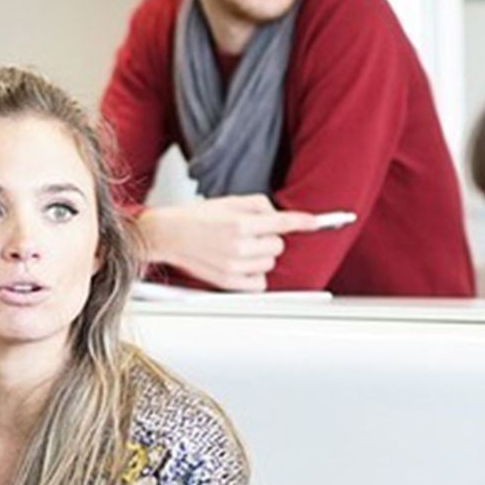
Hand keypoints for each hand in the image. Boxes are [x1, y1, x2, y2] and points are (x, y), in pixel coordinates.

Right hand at [134, 195, 324, 290]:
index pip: (283, 223)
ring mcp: (233, 267)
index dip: (303, 222)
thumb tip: (279, 216)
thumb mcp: (229, 201)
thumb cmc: (196, 217)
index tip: (315, 223)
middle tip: (250, 234)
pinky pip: (259, 283)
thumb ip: (259, 206)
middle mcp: (238, 246)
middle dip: (269, 238)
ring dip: (261, 256)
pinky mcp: (227, 282)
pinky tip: (241, 264)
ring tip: (240, 248)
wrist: (168, 234)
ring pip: (270, 264)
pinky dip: (255, 274)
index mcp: (239, 224)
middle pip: (278, 245)